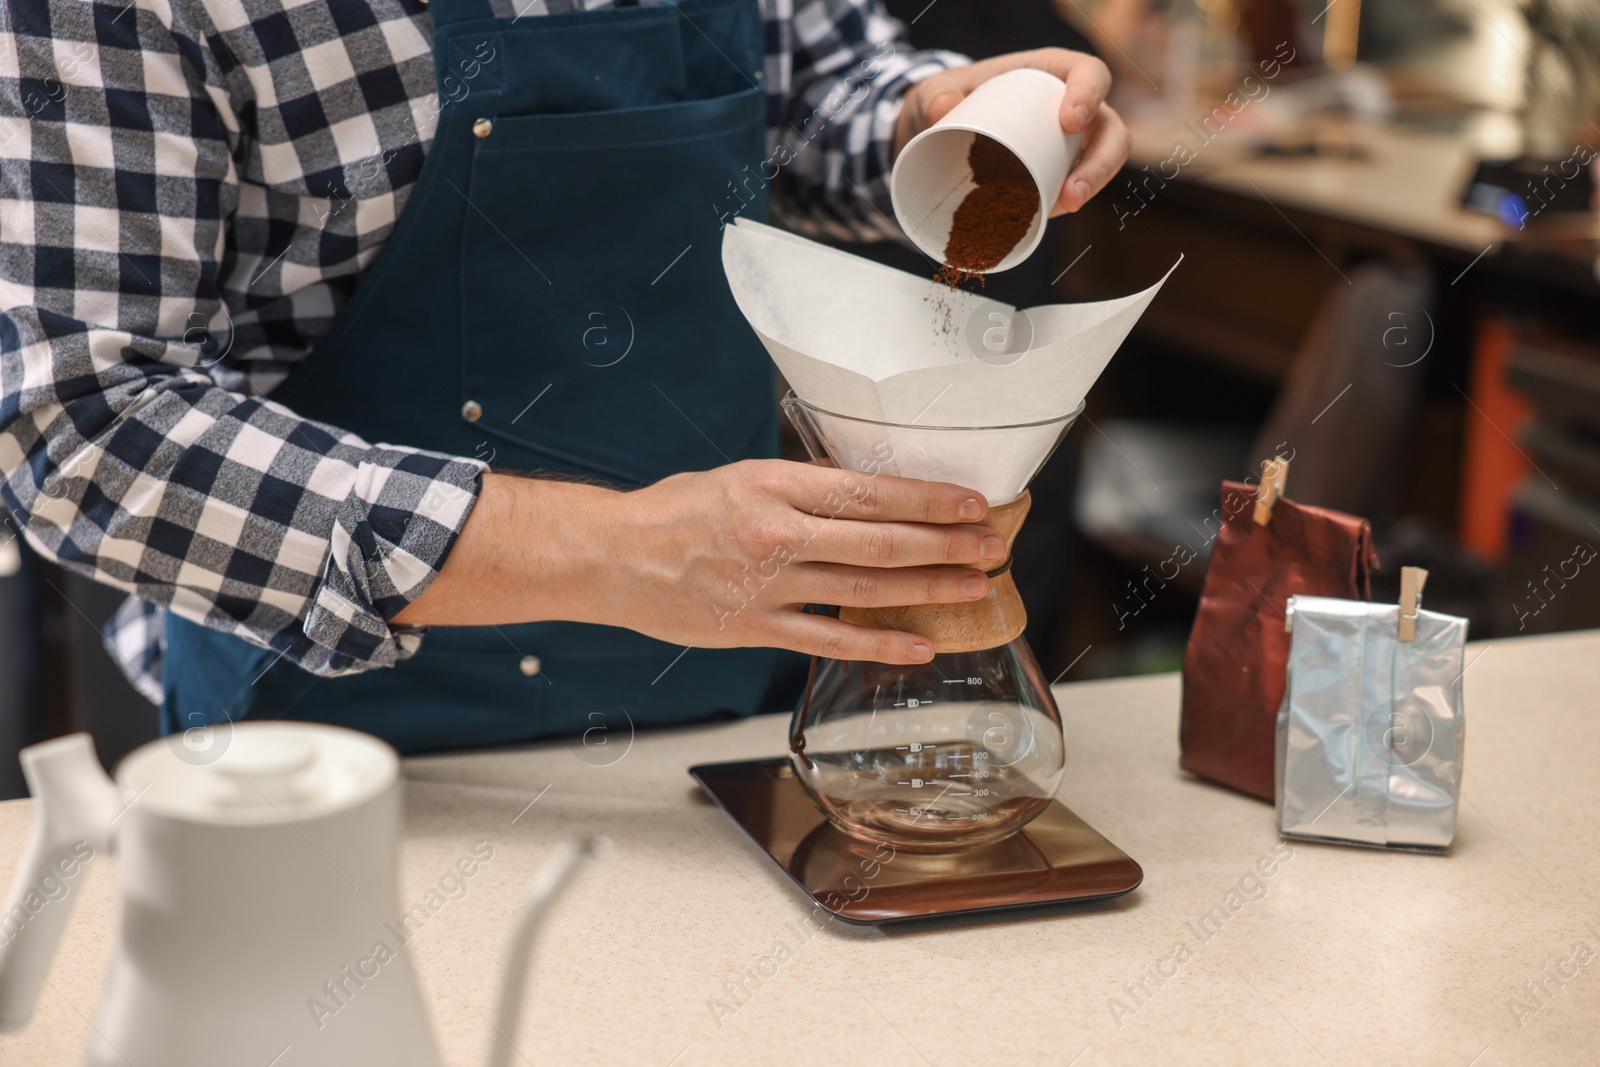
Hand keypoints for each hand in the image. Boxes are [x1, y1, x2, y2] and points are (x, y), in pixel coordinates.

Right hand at [394, 463, 1000, 664]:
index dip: (929, 499)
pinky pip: (831, 640)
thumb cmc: (677, 511)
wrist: (613, 557)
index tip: (972, 503)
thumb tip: (869, 493)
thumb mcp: (742, 476)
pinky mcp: (757, 628)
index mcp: (776, 486)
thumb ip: (804, 487)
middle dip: (947, 545)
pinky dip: (880, 646)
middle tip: (993, 546)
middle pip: (881, 542)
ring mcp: (769, 586)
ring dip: (929, 589)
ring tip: (975, 588)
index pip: (870, 491)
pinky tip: (921, 646)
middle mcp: (778, 533)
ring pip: (867, 590)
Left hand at [893, 48, 1130, 216]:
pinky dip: (1066, 203)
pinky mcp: (1060, 172)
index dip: (1089, 94)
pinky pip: (1077, 187)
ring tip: (1064, 207)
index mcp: (1054, 71)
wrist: (942, 132)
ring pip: (1103, 162)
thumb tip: (941, 109)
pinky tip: (1048, 216)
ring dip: (1092, 187)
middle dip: (1100, 162)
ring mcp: (1072, 143)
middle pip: (1109, 130)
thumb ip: (934, 95)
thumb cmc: (952, 98)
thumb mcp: (936, 91)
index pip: (1090, 73)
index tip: (1069, 121)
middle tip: (1072, 190)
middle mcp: (1073, 106)